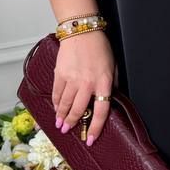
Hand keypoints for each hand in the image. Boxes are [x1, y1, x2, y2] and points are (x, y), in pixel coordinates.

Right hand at [52, 31, 116, 145]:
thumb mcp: (113, 66)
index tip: (91, 138)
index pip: (101, 111)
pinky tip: (56, 107)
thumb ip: (111, 84)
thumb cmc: (99, 46)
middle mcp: (88, 83)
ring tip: (59, 124)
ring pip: (66, 103)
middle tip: (68, 131)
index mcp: (104, 82)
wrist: (82, 30)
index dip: (96, 128)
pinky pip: (57, 92)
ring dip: (61, 115)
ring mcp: (72, 79)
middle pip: (79, 110)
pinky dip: (56, 102)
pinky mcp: (60, 73)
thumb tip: (109, 98)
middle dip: (72, 123)